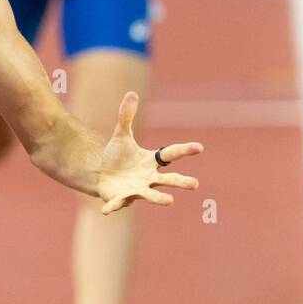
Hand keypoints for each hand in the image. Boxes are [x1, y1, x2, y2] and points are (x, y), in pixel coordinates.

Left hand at [96, 92, 202, 214]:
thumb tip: (132, 93)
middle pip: (168, 180)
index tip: (199, 147)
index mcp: (151, 162)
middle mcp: (148, 178)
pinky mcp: (120, 198)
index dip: (184, 150)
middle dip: (181, 182)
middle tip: (195, 184)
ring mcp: (136, 190)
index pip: (170, 154)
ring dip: (159, 199)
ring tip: (170, 201)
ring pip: (150, 195)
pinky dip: (113, 206)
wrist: (102, 174)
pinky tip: (105, 210)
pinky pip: (117, 203)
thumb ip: (126, 116)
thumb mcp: (121, 135)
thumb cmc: (118, 156)